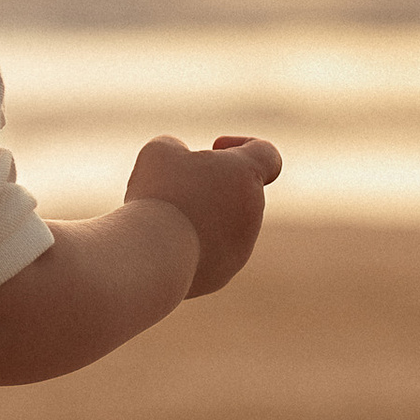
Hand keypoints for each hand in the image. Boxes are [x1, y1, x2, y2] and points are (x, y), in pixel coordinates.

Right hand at [124, 134, 281, 295]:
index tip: (215, 148)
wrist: (151, 256)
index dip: (243, 145)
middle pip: (235, 190)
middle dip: (206, 185)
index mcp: (246, 175)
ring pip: (220, 223)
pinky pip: (207, 252)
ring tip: (160, 220)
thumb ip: (174, 148)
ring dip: (195, 216)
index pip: (267, 155)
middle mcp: (253, 211)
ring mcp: (241, 246)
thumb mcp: (158, 153)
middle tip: (168, 187)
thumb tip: (179, 164)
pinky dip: (187, 246)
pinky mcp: (223, 274)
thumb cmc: (159, 196)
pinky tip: (161, 246)